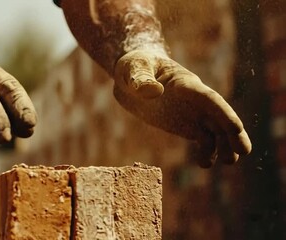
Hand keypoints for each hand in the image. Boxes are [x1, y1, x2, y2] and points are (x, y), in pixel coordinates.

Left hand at [113, 50, 251, 166]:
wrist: (131, 76)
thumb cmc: (134, 66)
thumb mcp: (133, 69)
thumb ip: (141, 79)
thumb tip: (153, 92)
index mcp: (184, 83)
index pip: (208, 99)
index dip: (223, 113)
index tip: (236, 127)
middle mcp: (194, 99)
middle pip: (220, 116)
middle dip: (233, 132)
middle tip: (244, 151)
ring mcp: (192, 113)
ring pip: (216, 130)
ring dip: (225, 145)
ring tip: (228, 161)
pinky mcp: (186, 125)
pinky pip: (203, 139)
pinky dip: (207, 151)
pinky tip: (206, 163)